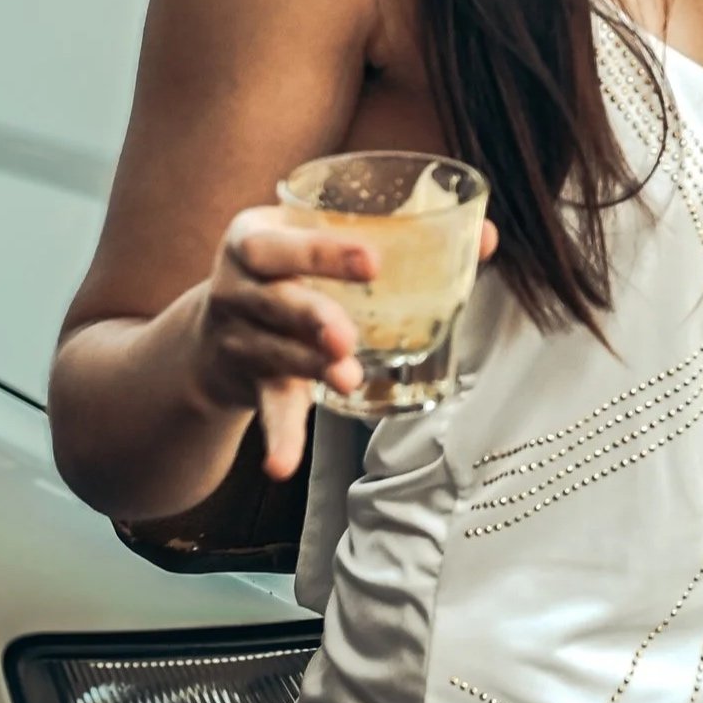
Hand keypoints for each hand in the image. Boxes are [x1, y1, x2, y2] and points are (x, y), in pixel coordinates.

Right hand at [195, 207, 497, 479]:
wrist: (214, 332)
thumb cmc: (294, 272)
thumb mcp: (320, 246)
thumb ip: (397, 237)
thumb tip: (487, 236)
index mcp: (255, 240)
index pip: (280, 243)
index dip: (322, 251)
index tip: (372, 261)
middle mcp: (236, 288)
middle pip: (274, 301)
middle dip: (313, 317)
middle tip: (348, 336)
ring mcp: (240, 338)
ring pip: (276, 355)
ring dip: (311, 369)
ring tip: (349, 378)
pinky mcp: (251, 384)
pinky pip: (267, 411)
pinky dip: (279, 438)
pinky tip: (283, 466)